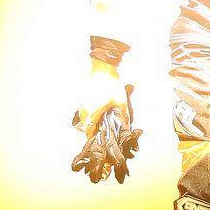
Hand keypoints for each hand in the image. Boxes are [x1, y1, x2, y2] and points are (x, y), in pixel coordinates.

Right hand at [70, 62, 140, 183]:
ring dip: (90, 123)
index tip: (96, 144)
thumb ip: (124, 116)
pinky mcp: (83, 96)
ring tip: (101, 123)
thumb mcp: (121, 101)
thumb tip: (126, 126)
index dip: (92, 139)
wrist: (102, 66)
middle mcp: (85, 109)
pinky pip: (84, 110)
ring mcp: (82, 102)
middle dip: (92, 132)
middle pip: (84, 127)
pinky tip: (99, 111)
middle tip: (101, 134)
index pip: (88, 131)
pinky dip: (90, 114)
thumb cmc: (111, 83)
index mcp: (93, 113)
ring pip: (84, 118)